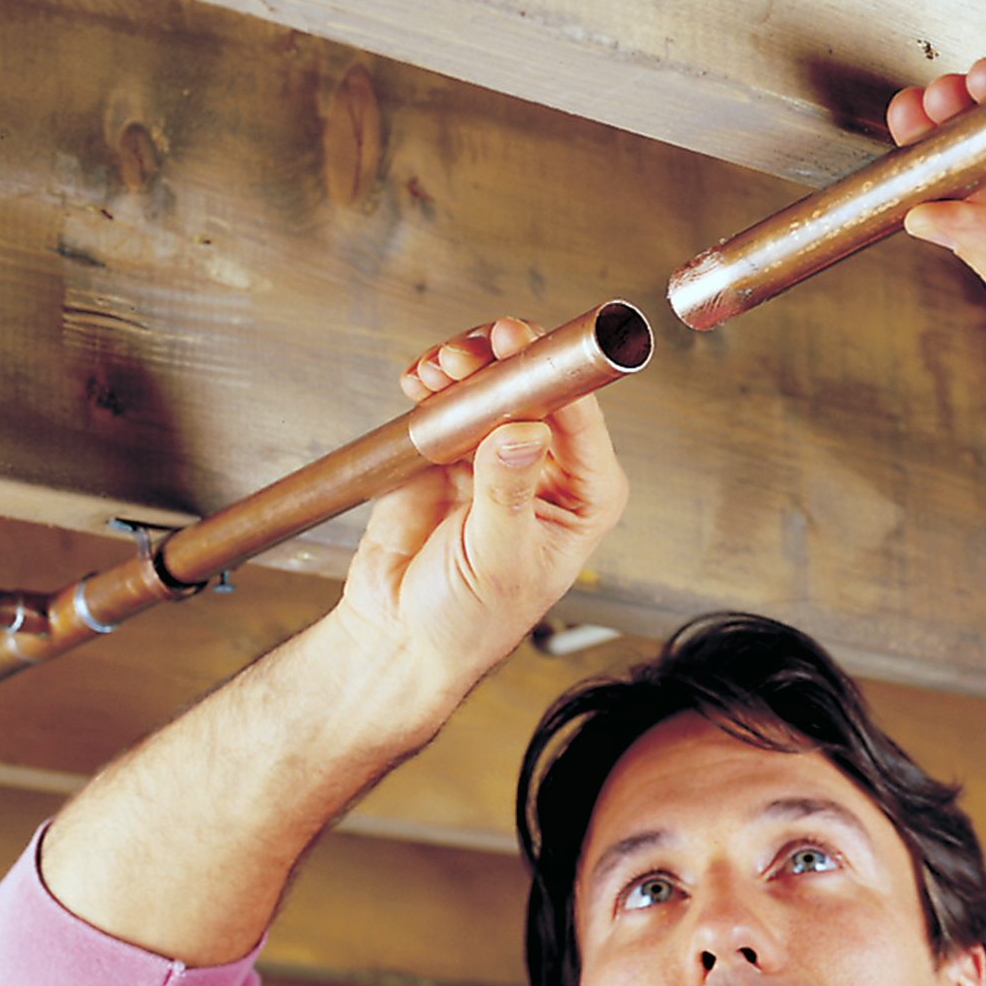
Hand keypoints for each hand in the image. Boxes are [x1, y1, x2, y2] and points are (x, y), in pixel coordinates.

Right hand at [334, 316, 627, 699]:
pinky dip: (432, 386)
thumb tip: (523, 431)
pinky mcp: (451, 452)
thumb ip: (507, 493)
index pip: (580, 420)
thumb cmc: (467, 622)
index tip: (517, 347)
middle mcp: (548, 469)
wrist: (399, 638)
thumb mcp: (497, 560)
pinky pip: (448, 403)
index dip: (550, 375)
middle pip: (537, 389)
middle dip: (500, 364)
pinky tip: (419, 384)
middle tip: (468, 356)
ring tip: (436, 372)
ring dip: (463, 368)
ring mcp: (498, 455)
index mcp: (585, 496)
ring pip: (492, 387)